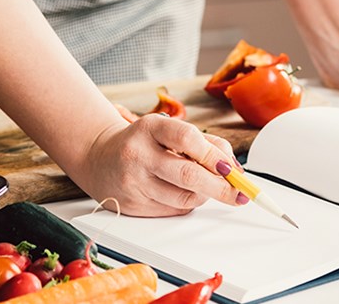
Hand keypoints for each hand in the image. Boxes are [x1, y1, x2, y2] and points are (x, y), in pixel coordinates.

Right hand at [72, 114, 245, 216]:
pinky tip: (185, 192)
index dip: (214, 155)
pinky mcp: (133, 206)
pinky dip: (188, 204)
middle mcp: (138, 154)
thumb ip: (204, 143)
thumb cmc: (142, 142)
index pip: (187, 139)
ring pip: (184, 198)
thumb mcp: (168, 130)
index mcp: (149, 128)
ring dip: (205, 195)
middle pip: (189, 175)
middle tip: (240, 192)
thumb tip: (234, 168)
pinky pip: (173, 210)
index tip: (231, 168)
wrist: (98, 158)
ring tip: (209, 187)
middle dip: (221, 187)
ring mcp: (134, 182)